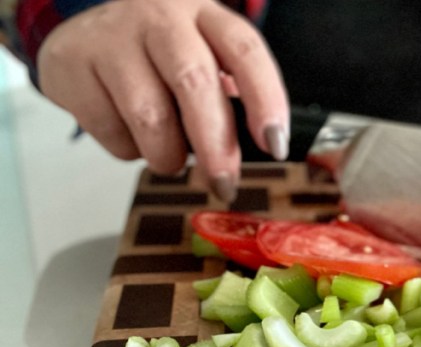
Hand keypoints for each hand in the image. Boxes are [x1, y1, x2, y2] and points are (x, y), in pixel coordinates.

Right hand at [37, 0, 289, 200]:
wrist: (87, 33)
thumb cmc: (161, 56)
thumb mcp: (204, 58)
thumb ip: (232, 94)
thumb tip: (263, 150)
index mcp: (204, 15)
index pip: (244, 50)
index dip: (265, 99)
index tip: (275, 145)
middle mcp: (159, 16)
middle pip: (194, 82)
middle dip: (216, 146)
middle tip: (225, 184)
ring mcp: (111, 36)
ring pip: (150, 116)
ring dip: (167, 155)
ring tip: (169, 157)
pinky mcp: (72, 62)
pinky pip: (109, 129)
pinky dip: (127, 148)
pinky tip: (129, 133)